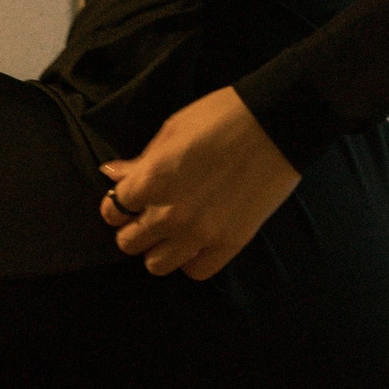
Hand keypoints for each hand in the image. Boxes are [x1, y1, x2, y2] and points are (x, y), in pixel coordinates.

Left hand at [100, 87, 300, 280]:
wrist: (276, 124)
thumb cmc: (222, 117)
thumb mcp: (172, 130)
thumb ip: (141, 160)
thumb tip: (112, 173)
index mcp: (152, 180)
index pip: (113, 210)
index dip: (118, 205)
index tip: (129, 200)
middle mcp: (171, 213)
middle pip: (129, 243)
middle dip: (134, 228)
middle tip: (149, 216)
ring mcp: (200, 233)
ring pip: (157, 265)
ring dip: (160, 249)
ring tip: (172, 233)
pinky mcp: (230, 243)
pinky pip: (197, 271)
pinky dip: (192, 260)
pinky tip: (197, 242)